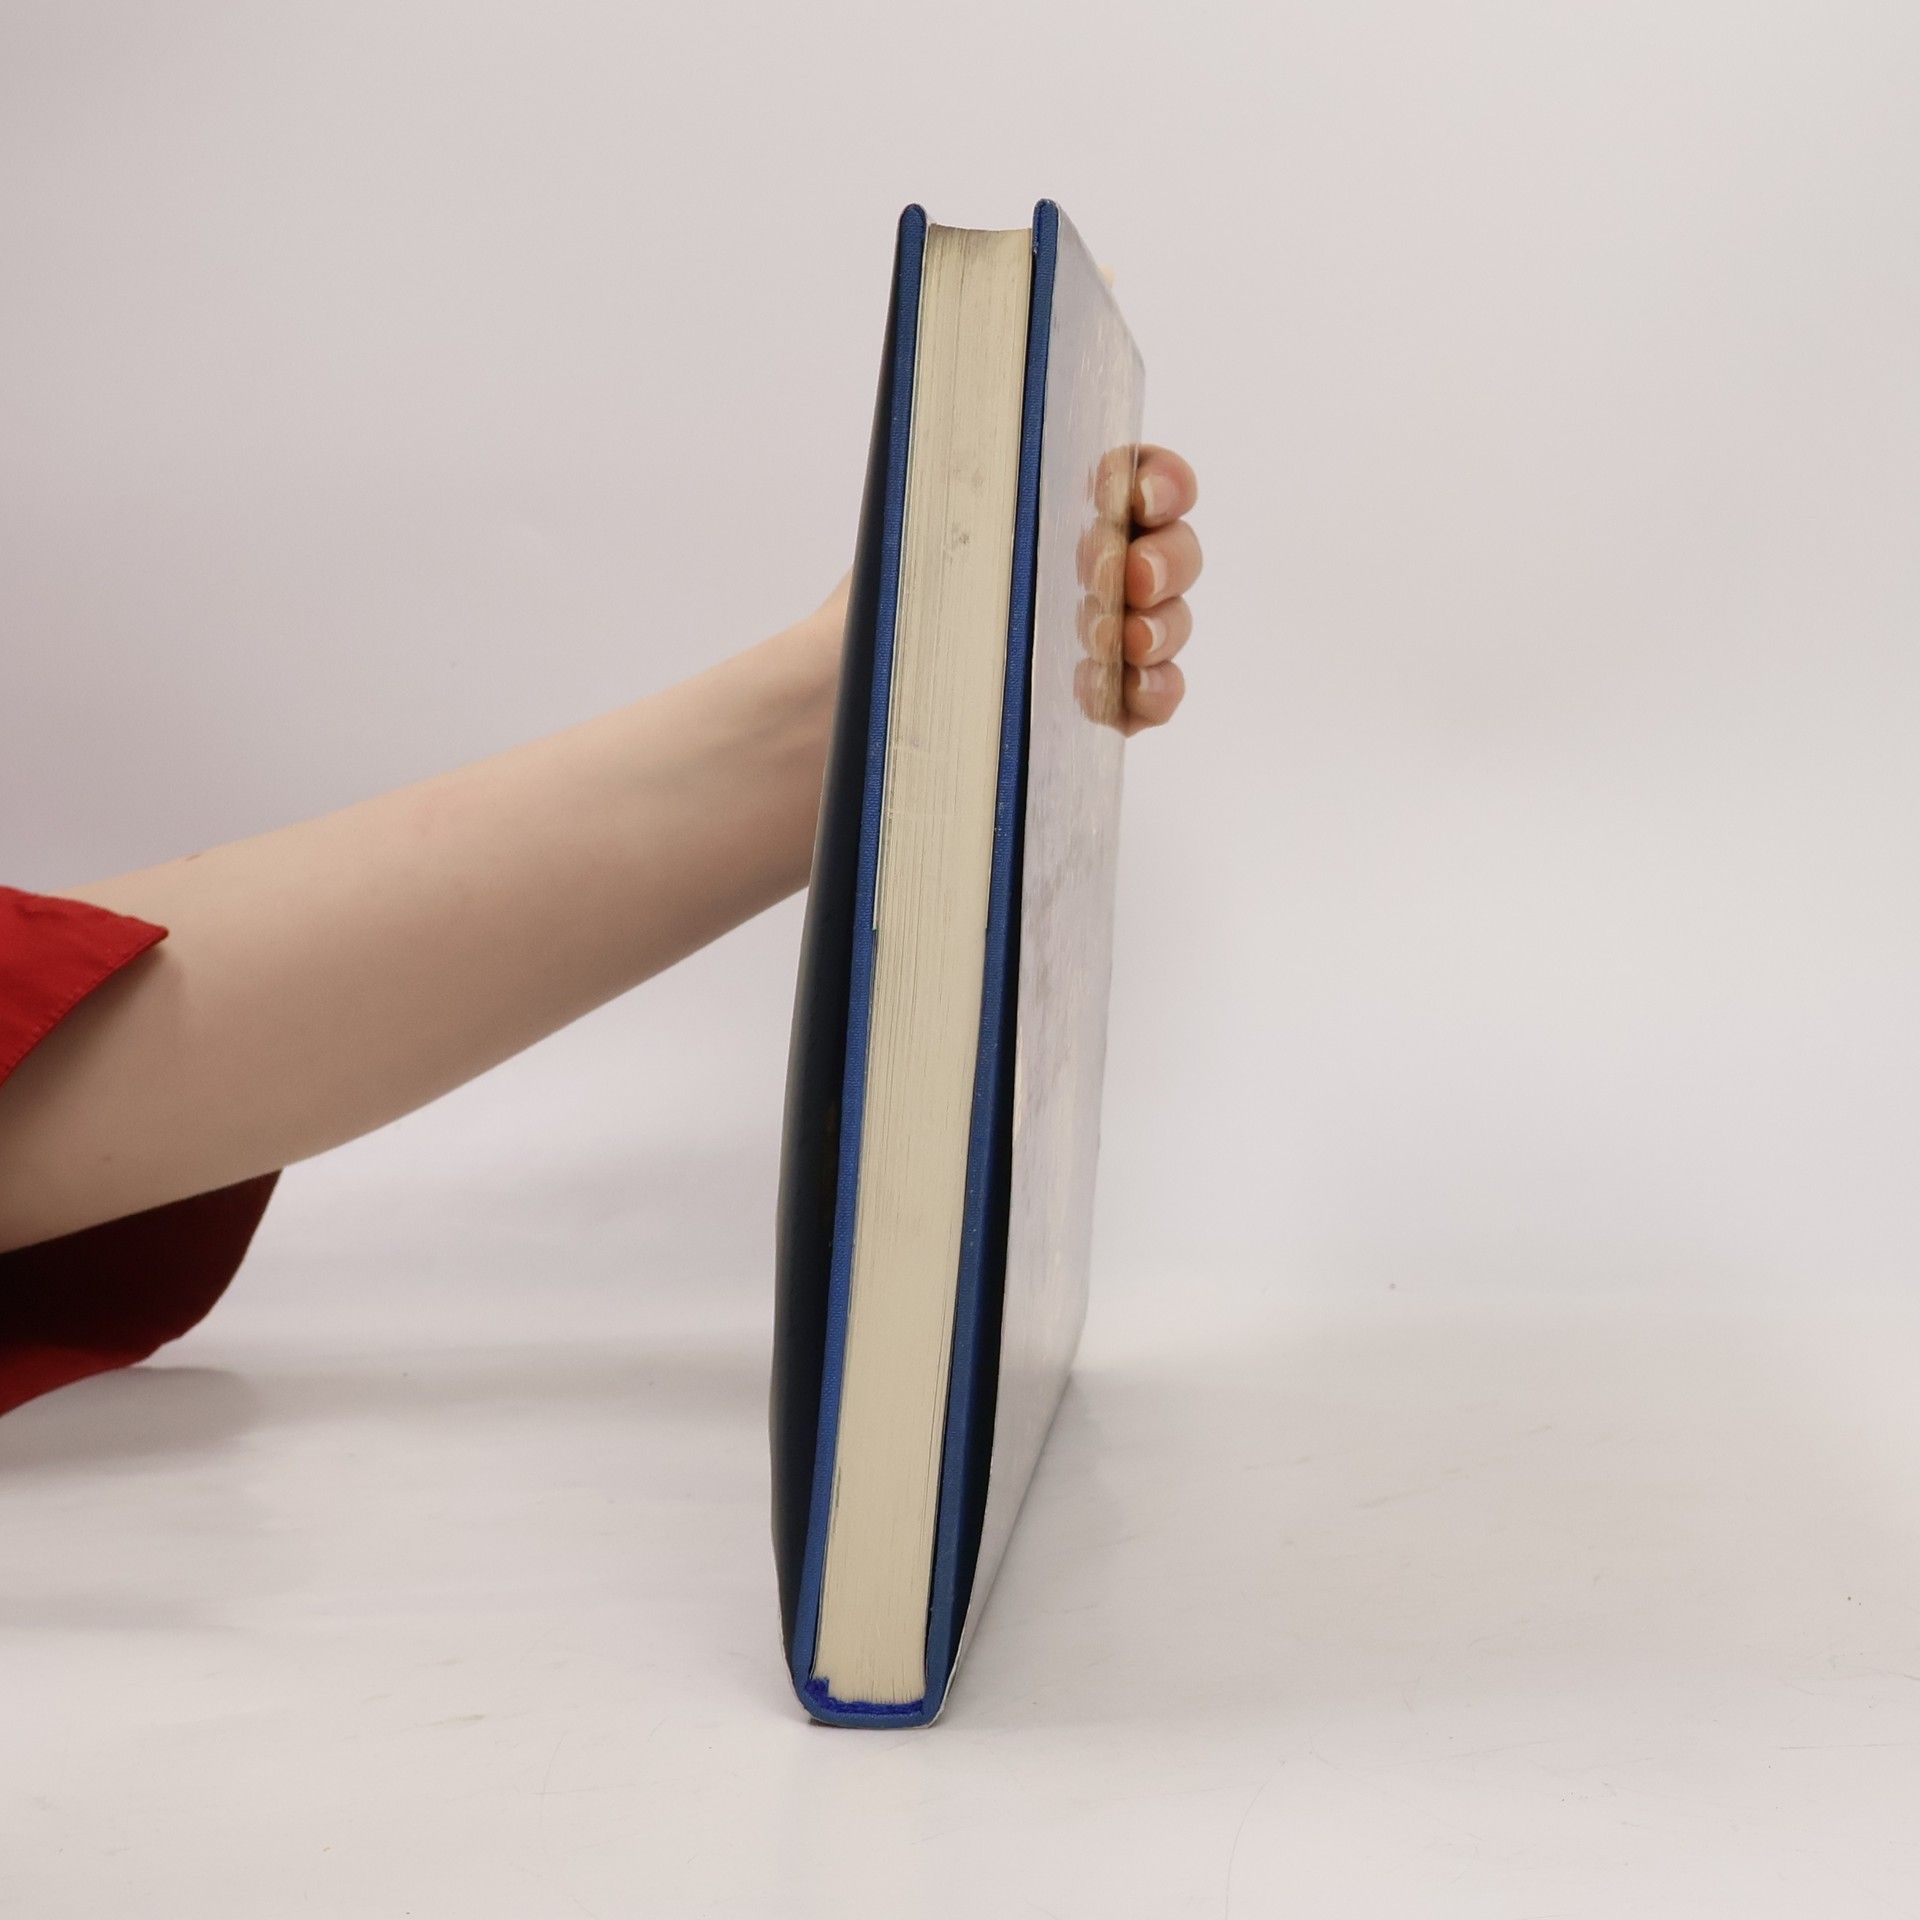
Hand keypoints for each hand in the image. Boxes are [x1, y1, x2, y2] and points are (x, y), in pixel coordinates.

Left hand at [805, 442, 1200, 734]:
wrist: (833, 717)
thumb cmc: (866, 622)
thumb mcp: (913, 542)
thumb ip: (974, 496)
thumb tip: (1008, 459)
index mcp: (1042, 516)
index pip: (1133, 479)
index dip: (1160, 482)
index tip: (1140, 499)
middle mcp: (1076, 575)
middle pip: (1169, 550)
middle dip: (1168, 558)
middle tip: (1132, 579)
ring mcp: (1092, 646)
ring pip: (1169, 624)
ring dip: (1165, 627)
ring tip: (1127, 643)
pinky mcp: (1090, 714)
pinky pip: (1153, 698)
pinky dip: (1157, 692)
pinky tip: (1133, 693)